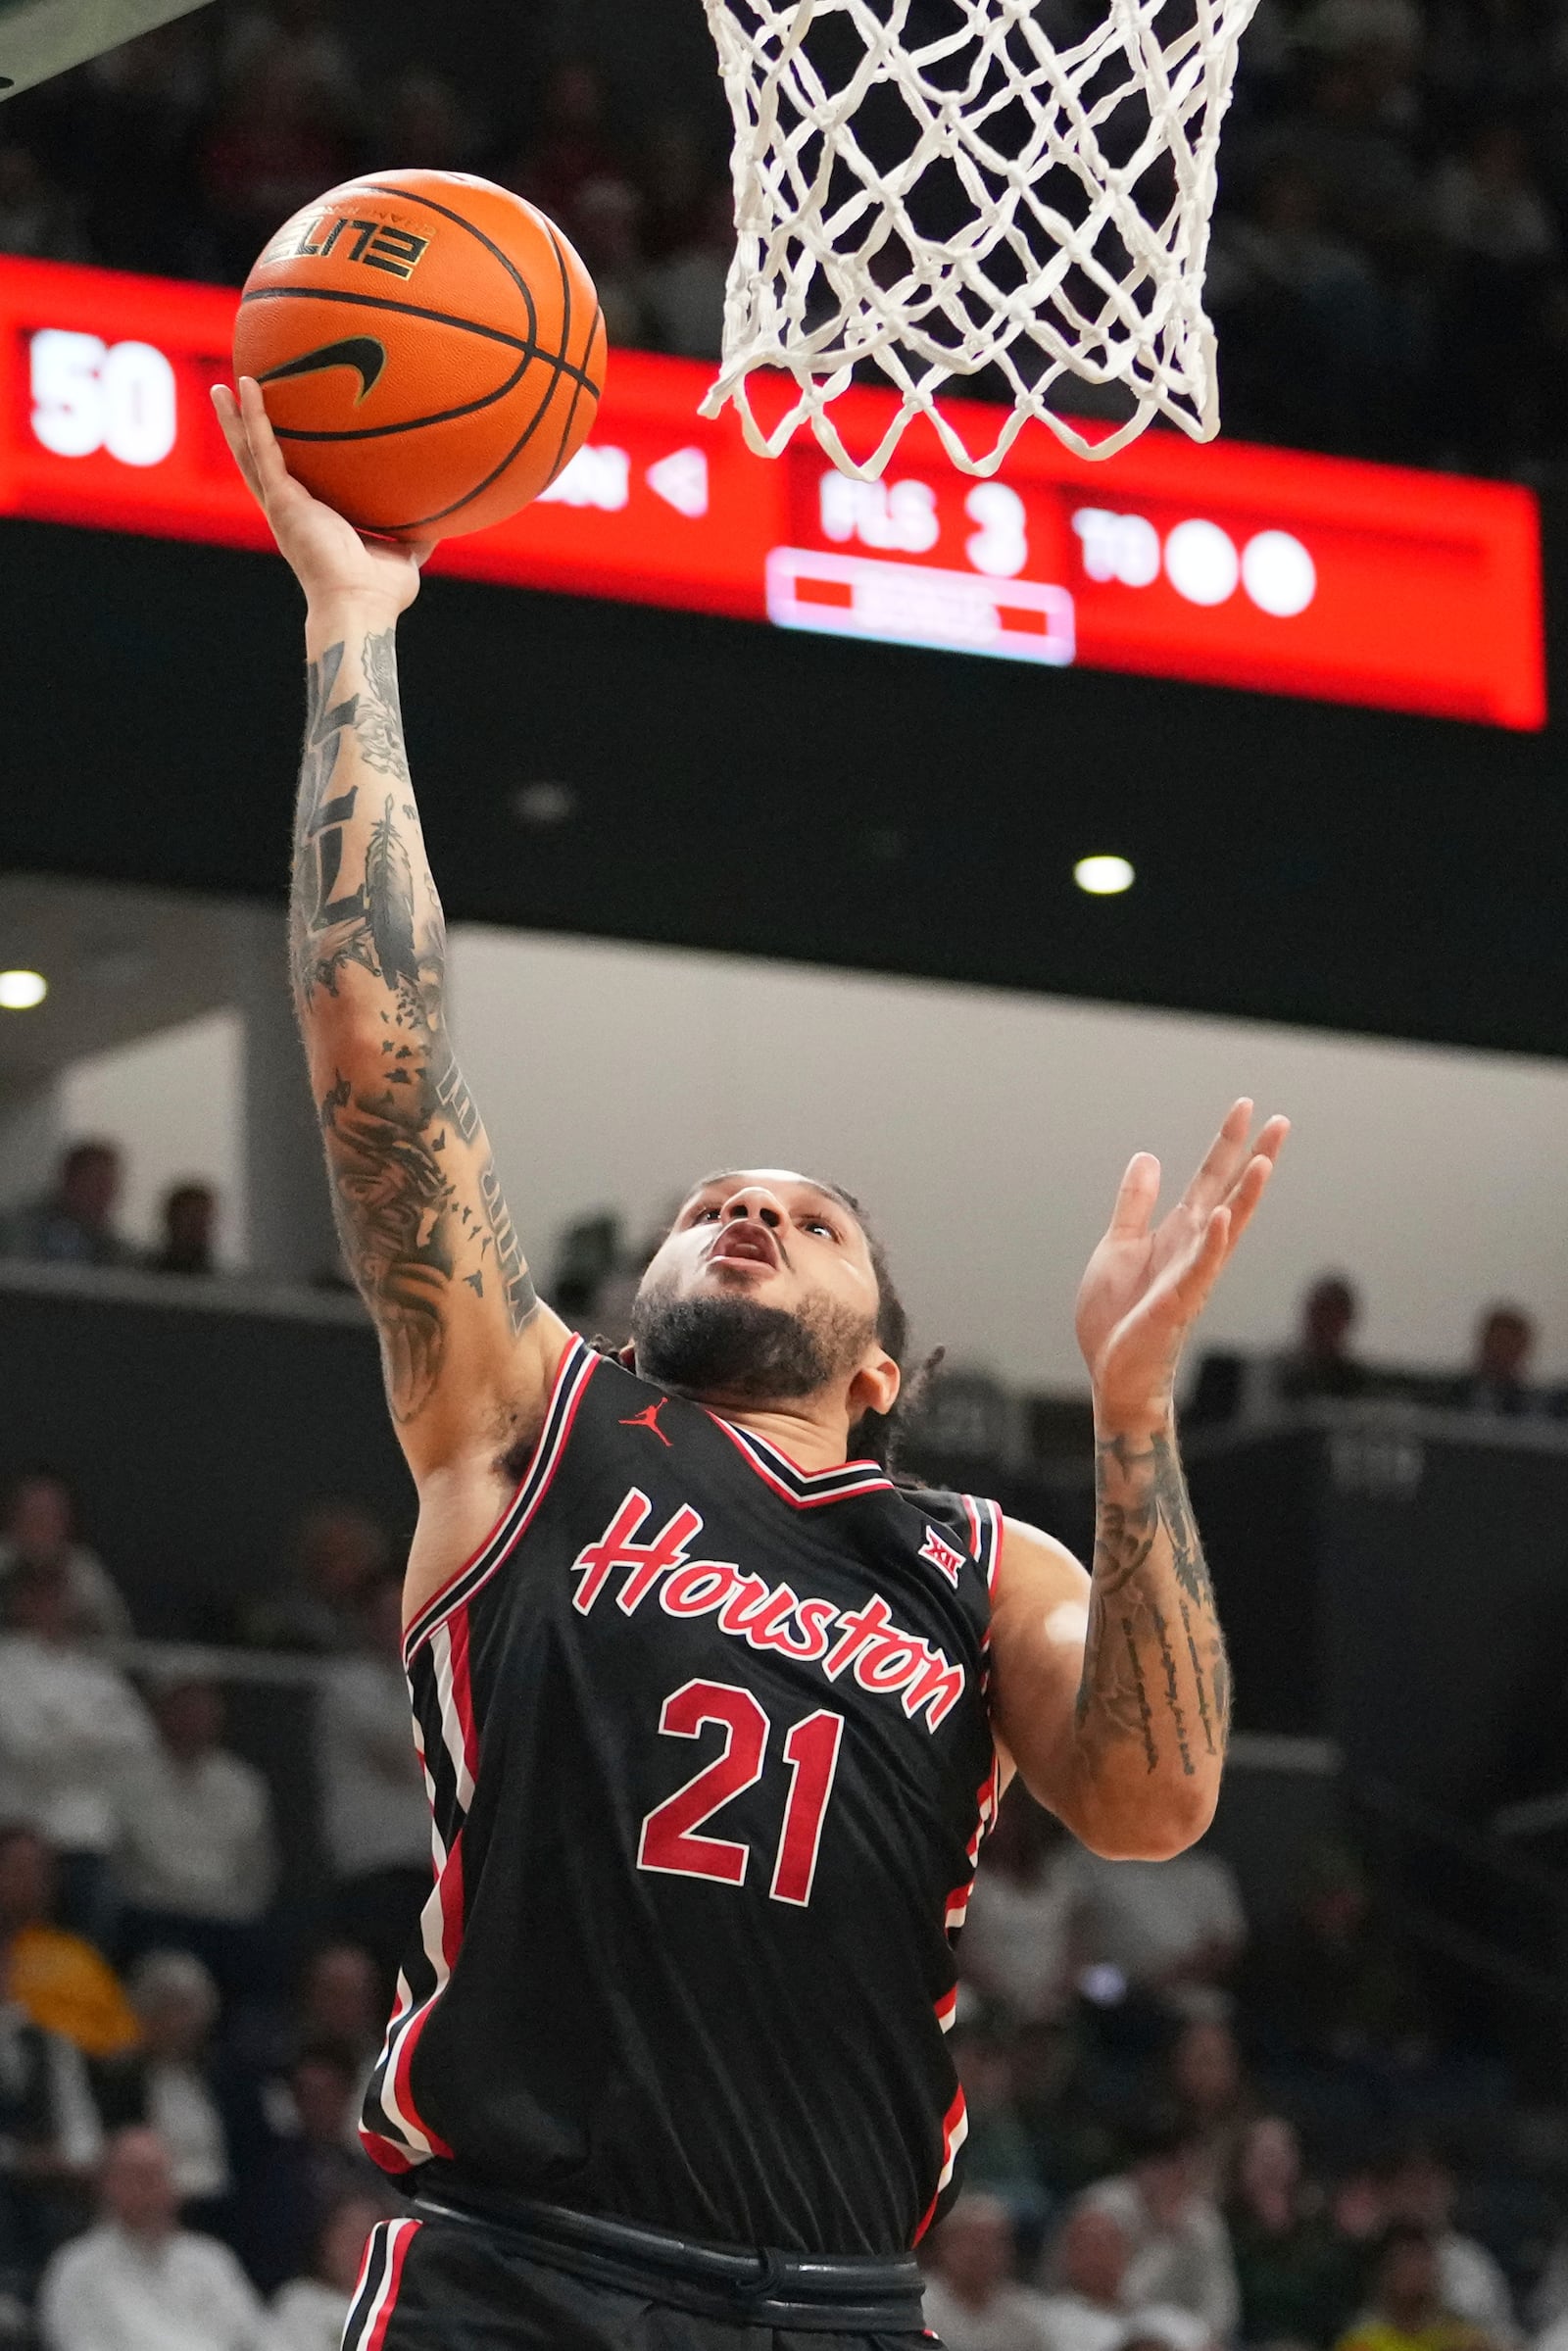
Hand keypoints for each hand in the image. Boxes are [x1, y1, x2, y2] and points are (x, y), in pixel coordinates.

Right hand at [211, 377, 429, 624]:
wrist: (361, 605)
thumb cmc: (381, 592)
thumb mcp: (405, 554)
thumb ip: (416, 533)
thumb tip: (443, 517)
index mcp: (311, 522)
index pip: (291, 482)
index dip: (281, 459)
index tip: (278, 435)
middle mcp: (290, 512)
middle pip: (259, 463)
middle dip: (245, 434)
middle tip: (232, 402)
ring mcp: (282, 505)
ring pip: (250, 453)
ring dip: (235, 419)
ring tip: (221, 388)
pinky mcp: (282, 500)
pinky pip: (263, 449)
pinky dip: (254, 417)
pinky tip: (247, 386)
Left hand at [1076, 1098, 1288, 1424]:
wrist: (1114, 1374)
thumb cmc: (1120, 1316)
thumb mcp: (1118, 1245)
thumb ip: (1135, 1204)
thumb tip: (1147, 1157)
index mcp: (1179, 1234)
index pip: (1209, 1180)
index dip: (1226, 1143)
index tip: (1245, 1106)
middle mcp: (1194, 1250)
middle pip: (1230, 1195)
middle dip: (1254, 1159)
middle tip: (1281, 1121)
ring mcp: (1190, 1276)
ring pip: (1226, 1229)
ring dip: (1245, 1196)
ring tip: (1264, 1159)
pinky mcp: (1177, 1302)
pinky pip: (1199, 1268)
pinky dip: (1210, 1242)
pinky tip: (1219, 1215)